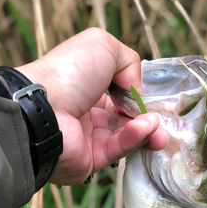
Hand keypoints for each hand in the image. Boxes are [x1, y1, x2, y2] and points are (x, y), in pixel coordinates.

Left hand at [16, 28, 168, 184]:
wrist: (43, 108)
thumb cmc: (69, 72)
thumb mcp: (103, 47)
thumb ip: (130, 63)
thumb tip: (138, 92)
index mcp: (87, 88)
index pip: (120, 95)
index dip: (138, 97)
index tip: (154, 99)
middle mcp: (87, 114)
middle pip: (126, 119)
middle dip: (148, 119)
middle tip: (163, 120)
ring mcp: (89, 139)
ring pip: (126, 137)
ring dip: (146, 130)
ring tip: (156, 125)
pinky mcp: (91, 160)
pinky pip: (117, 150)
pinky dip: (133, 138)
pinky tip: (145, 128)